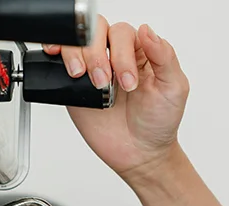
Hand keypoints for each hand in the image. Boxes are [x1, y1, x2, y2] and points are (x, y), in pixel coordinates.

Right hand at [0, 18, 189, 181]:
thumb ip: (165, 56)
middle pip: (95, 31)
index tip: (128, 83)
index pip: (122, 33)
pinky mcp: (74, 85)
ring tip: (82, 77)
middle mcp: (114, 55)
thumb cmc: (159, 121)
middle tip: (103, 83)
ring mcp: (92, 68)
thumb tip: (147, 30)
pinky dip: (55, 52)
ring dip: (75, 54)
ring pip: (75, 41)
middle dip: (96, 55)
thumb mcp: (174, 88)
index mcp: (140, 51)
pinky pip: (59, 61)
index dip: (121, 54)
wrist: (139, 153)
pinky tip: (56, 58)